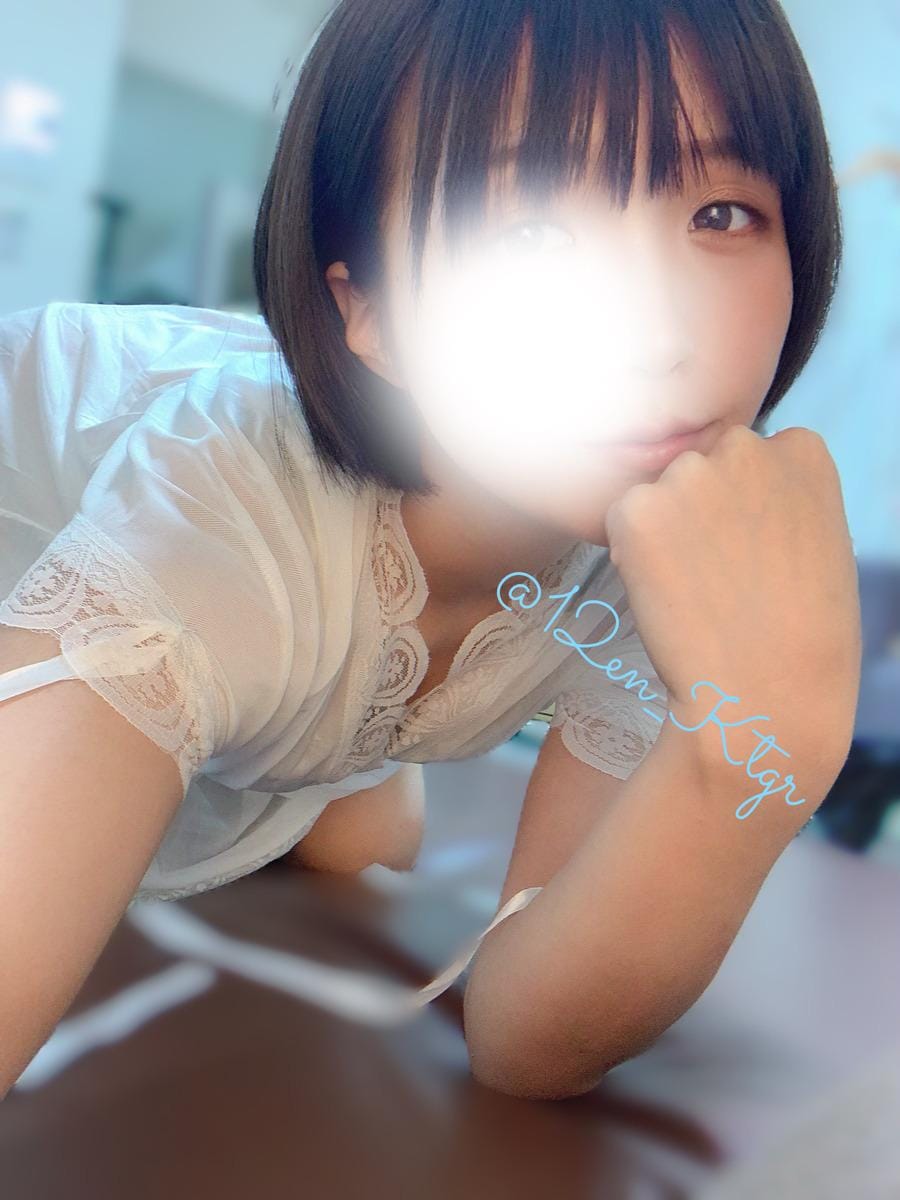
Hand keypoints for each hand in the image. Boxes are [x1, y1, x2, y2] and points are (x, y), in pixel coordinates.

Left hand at [604, 424, 861, 774]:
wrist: (767, 696)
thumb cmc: (802, 636)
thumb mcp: (818, 541)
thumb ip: (778, 498)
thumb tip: (730, 492)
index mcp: (802, 449)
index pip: (749, 455)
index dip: (742, 507)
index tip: (755, 549)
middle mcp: (745, 447)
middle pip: (698, 466)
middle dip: (698, 510)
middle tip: (718, 576)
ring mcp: (688, 475)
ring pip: (657, 494)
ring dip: (664, 532)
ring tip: (697, 591)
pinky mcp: (638, 510)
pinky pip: (621, 521)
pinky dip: (631, 555)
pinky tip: (666, 595)